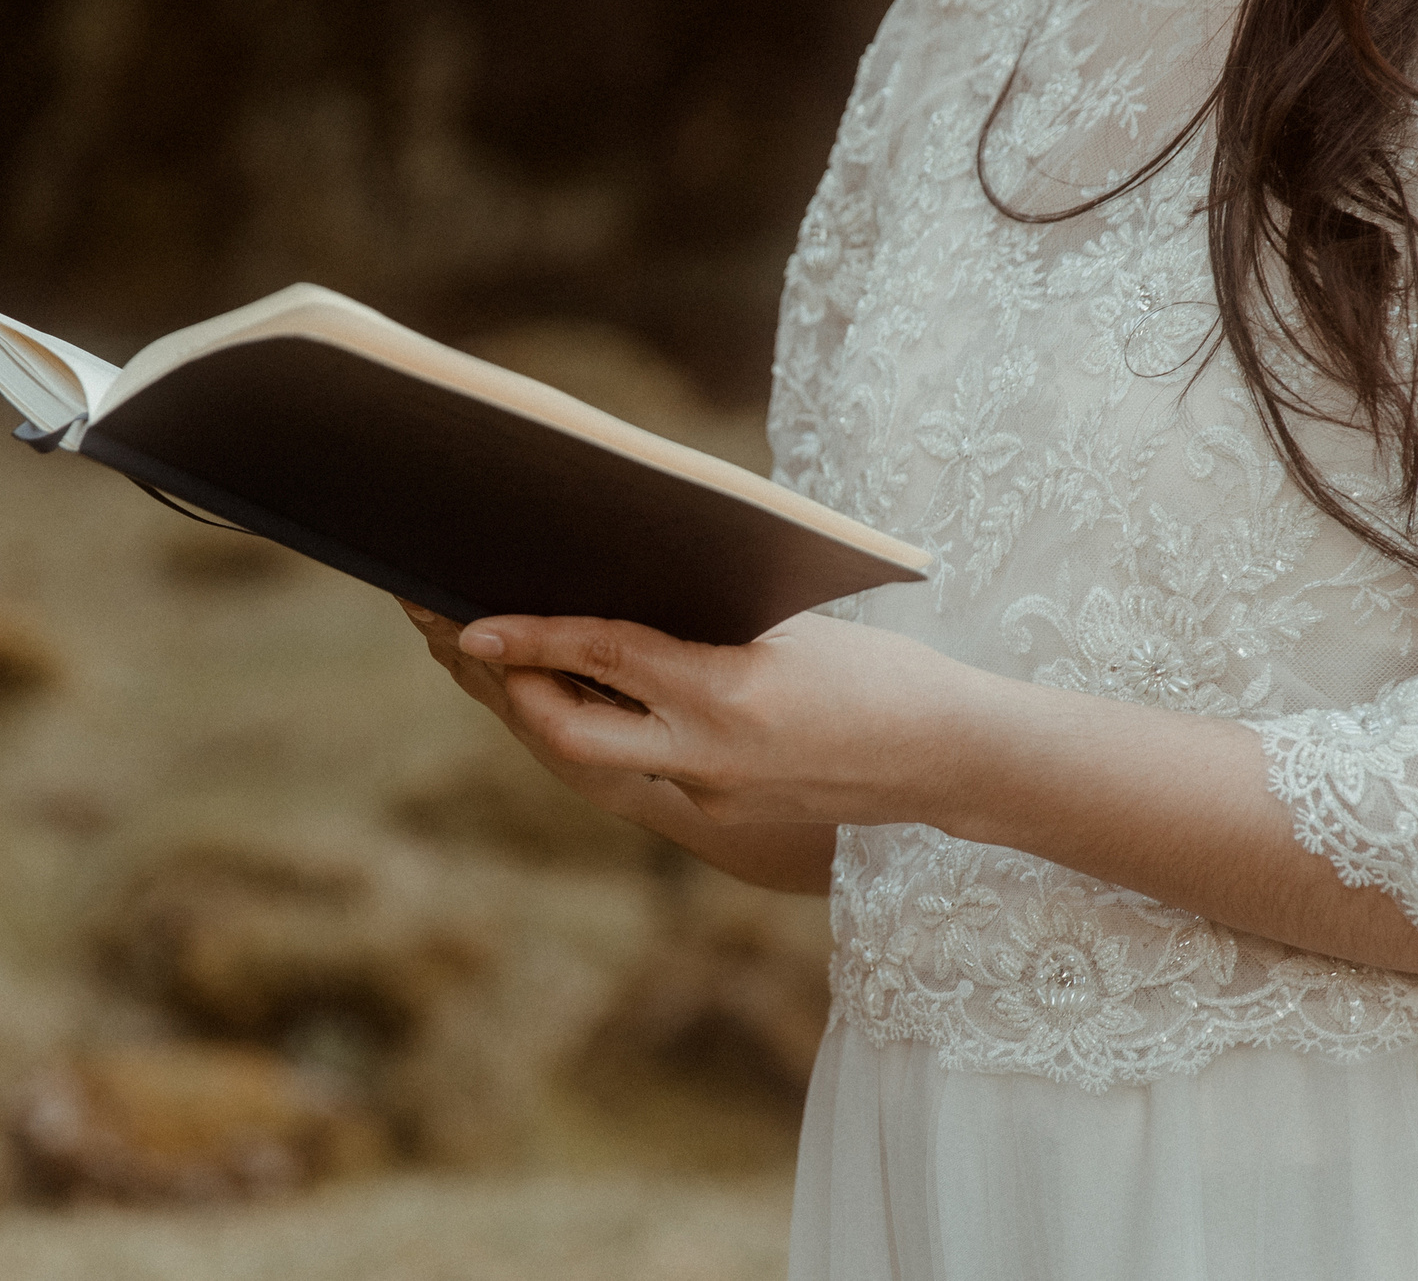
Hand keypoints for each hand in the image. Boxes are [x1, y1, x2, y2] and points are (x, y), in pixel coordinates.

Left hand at [443, 609, 975, 826]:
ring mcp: (714, 795)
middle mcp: (710, 757)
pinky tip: (604, 694)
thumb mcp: (787, 628)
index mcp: (729, 694)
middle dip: (516, 695)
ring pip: (606, 755)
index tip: (471, 625)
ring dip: (560, 711)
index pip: (607, 657)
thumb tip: (615, 603)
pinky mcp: (723, 814)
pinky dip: (621, 728)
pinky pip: (649, 767)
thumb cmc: (880, 672)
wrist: (946, 757)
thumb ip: (702, 626)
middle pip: (573, 737)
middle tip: (472, 647)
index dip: (534, 639)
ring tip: (520, 663)